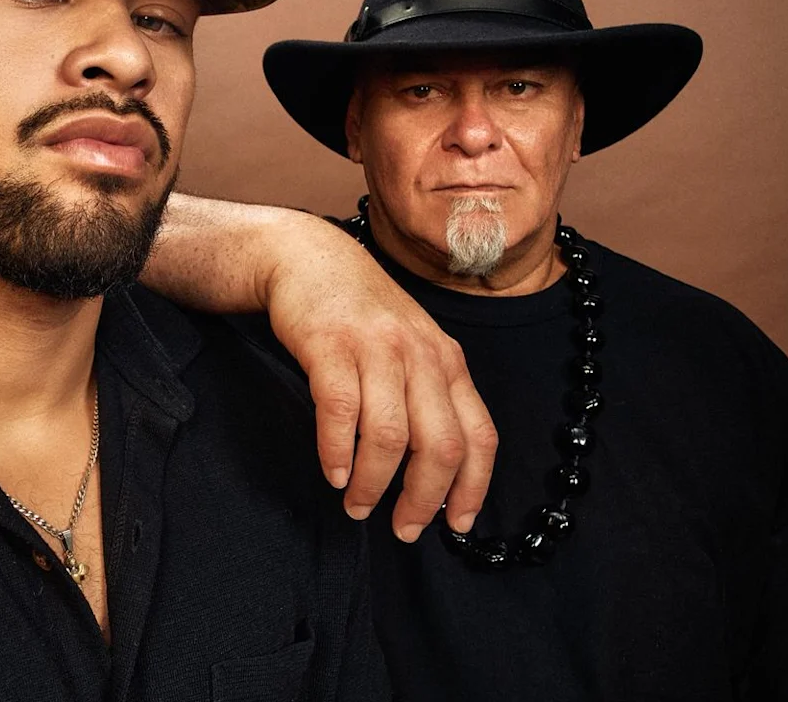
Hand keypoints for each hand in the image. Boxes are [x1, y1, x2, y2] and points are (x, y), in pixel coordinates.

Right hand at [264, 221, 496, 541]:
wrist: (309, 258)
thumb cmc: (359, 313)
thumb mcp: (410, 347)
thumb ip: (427, 396)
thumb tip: (434, 472)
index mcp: (448, 361)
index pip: (479, 435)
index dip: (473, 488)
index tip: (456, 525)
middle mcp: (421, 355)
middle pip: (440, 444)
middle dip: (423, 499)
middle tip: (401, 529)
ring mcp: (377, 348)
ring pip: (389, 435)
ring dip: (374, 483)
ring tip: (357, 505)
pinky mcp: (331, 345)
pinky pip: (341, 411)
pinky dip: (338, 451)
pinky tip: (333, 472)